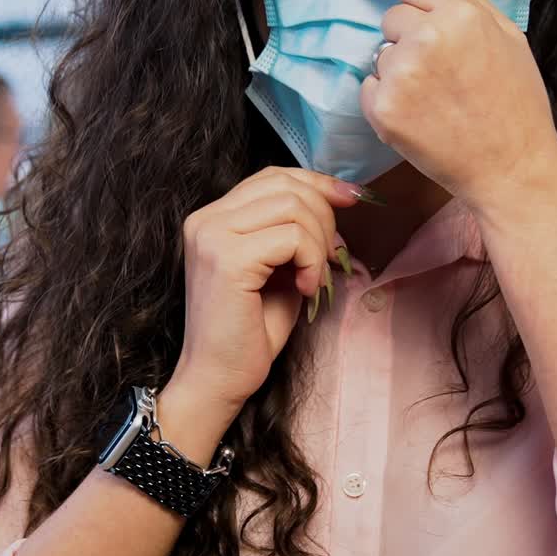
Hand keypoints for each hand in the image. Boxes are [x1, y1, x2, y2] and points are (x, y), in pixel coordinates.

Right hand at [169, 167, 362, 410]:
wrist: (218, 379)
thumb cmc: (250, 330)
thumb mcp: (277, 267)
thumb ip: (294, 230)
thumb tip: (338, 196)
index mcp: (212, 217)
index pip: (272, 176)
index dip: (316, 183)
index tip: (350, 199)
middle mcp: (206, 219)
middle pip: (286, 186)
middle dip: (324, 217)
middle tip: (330, 258)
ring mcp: (213, 236)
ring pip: (293, 207)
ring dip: (319, 243)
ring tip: (314, 278)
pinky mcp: (228, 259)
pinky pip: (292, 238)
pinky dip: (311, 261)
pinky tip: (304, 289)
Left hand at [338, 0, 556, 211]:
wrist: (510, 167)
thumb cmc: (516, 103)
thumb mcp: (506, 38)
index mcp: (460, 15)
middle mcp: (426, 39)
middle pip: (391, 19)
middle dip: (409, 37)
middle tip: (443, 70)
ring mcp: (401, 75)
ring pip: (382, 55)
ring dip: (399, 70)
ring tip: (436, 98)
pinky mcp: (383, 109)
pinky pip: (369, 87)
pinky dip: (386, 99)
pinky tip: (420, 116)